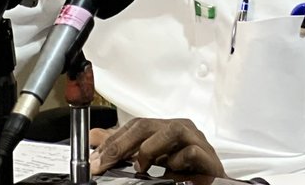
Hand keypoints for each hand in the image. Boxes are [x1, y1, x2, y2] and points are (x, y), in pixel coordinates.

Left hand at [89, 118, 226, 178]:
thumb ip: (123, 149)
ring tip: (140, 167)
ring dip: (150, 148)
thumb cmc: (183, 172)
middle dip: (122, 144)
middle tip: (103, 164)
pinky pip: (192, 151)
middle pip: (148, 125)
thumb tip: (95, 138)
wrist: (209, 183)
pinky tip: (170, 171)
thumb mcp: (149, 160)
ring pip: (172, 130)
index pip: (136, 125)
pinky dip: (178, 161)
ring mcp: (196, 141)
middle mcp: (180, 131)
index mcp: (165, 130)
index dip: (113, 140)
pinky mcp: (208, 158)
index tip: (95, 160)